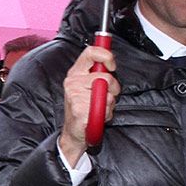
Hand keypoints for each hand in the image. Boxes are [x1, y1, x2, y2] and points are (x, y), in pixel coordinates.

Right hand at [59, 45, 118, 163]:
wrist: (73, 132)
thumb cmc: (84, 109)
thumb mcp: (89, 86)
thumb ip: (98, 72)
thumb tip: (110, 62)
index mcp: (76, 72)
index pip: (91, 52)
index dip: (106, 56)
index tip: (112, 65)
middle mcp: (73, 81)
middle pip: (105, 76)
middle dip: (113, 88)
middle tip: (107, 95)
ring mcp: (74, 95)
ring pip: (107, 94)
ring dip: (109, 104)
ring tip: (99, 108)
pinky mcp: (79, 109)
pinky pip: (104, 108)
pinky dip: (105, 114)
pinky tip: (96, 116)